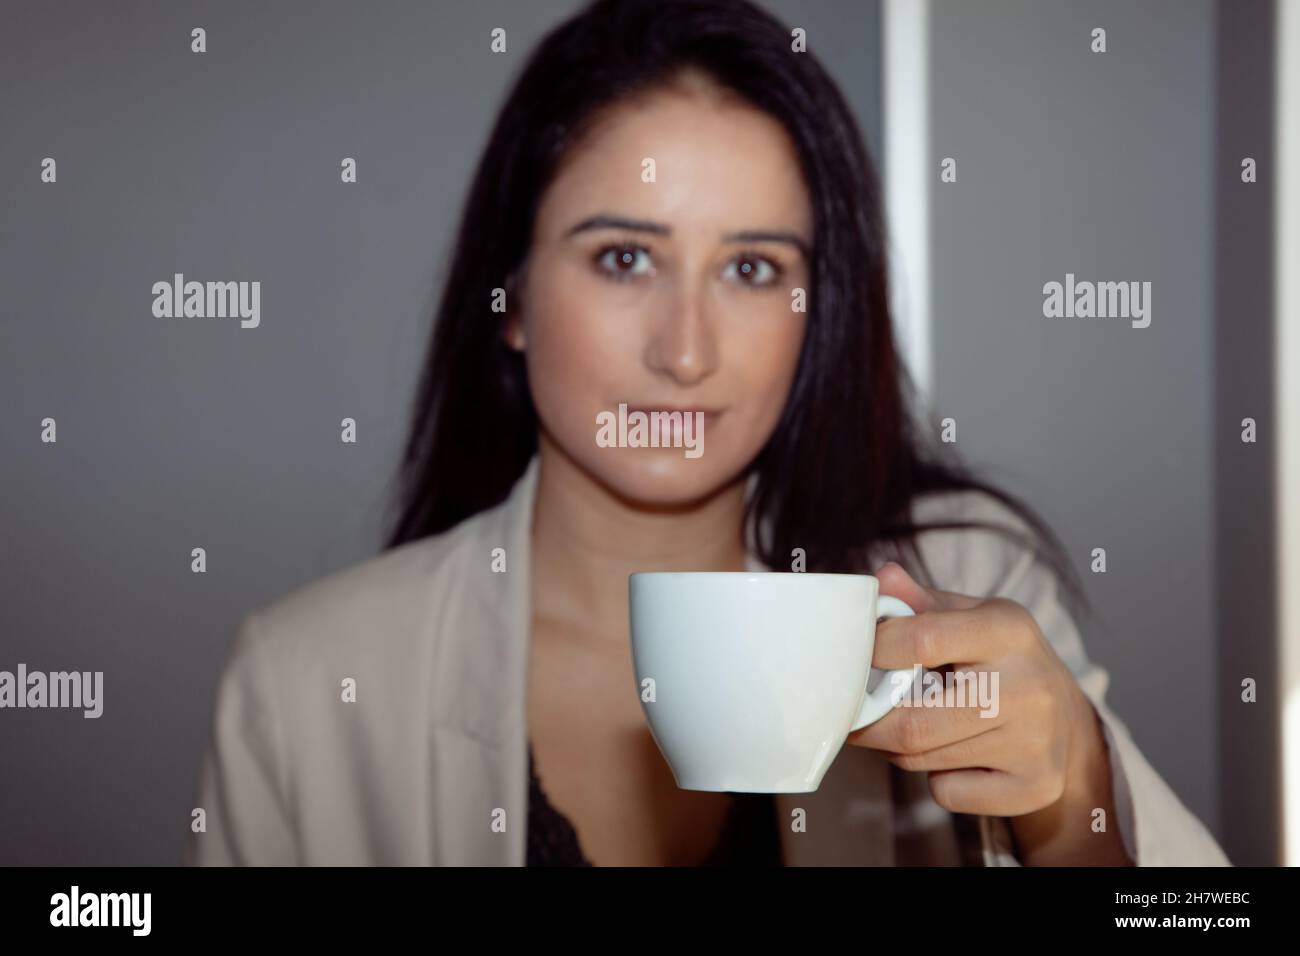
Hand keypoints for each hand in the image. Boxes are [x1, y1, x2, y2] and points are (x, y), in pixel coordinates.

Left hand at [846, 561, 1132, 864]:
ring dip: (897, 747)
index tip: (856, 659)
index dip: (874, 652)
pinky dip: (935, 778)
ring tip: (905, 727)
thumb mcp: (971, 617)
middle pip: (913, 721)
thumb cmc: (1002, 659)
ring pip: (923, 757)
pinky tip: (952, 755)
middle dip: (869, 721)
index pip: (921, 640)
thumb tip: (882, 579)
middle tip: (855, 714)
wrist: (1069, 721)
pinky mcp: (1035, 786)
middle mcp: (1027, 686)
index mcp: (1008, 630)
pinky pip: (948, 792)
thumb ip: (921, 601)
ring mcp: (1035, 742)